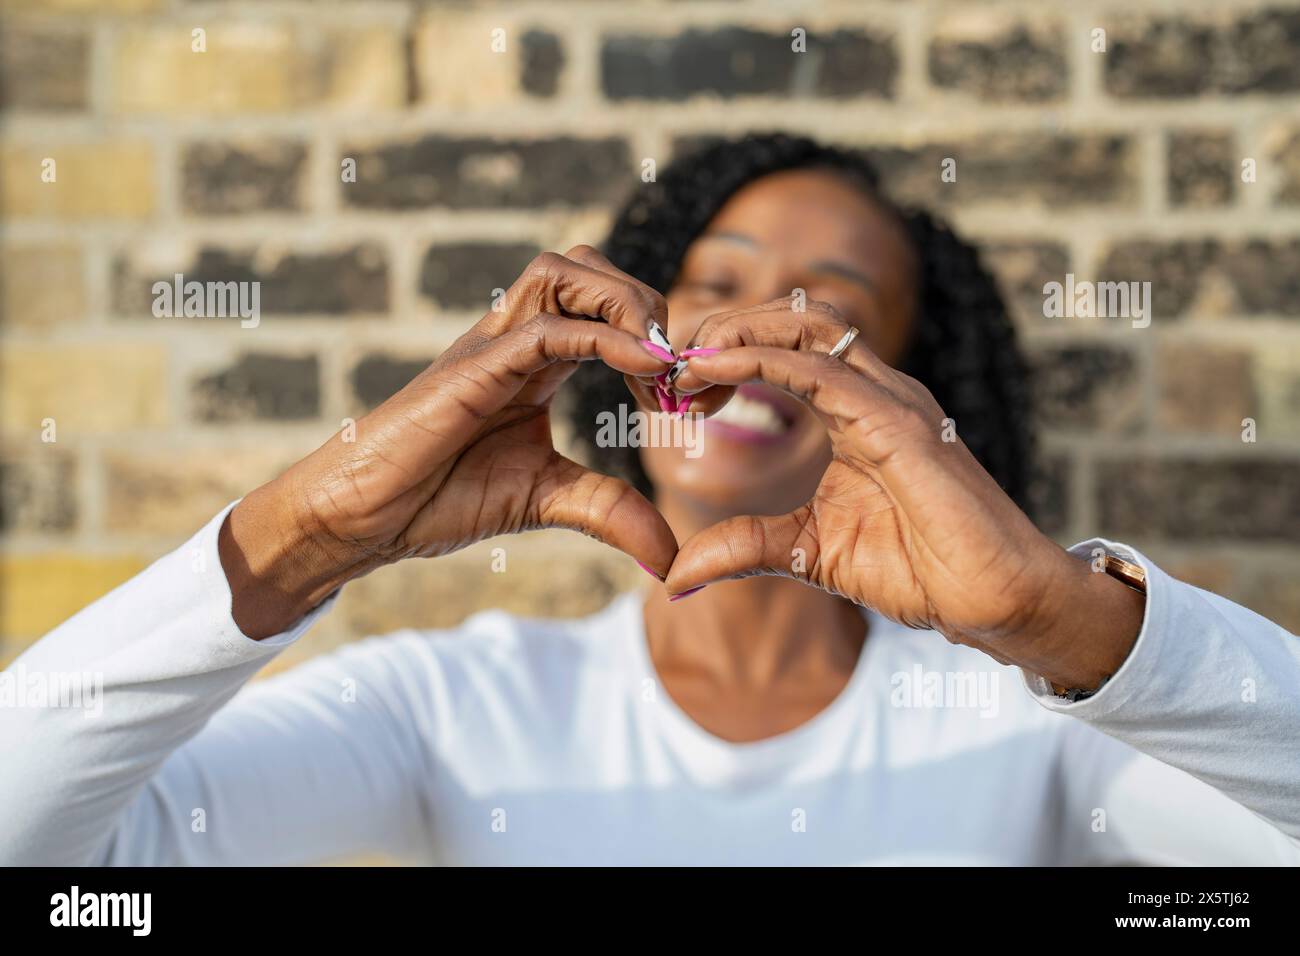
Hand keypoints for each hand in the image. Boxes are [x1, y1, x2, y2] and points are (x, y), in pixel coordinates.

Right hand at [221, 245, 678, 637]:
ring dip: (626, 306)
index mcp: (533, 362)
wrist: (358, 519)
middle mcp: (512, 341)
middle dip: (647, 307)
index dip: (655, 340)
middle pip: (587, 267)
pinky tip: (646, 373)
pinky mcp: (470, 372)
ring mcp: (489, 349)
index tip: (682, 401)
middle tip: (675, 378)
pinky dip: (603, 339)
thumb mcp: (546, 499)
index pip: (603, 306)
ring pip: (563, 272)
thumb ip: (609, 511)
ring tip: (658, 367)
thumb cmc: (436, 499)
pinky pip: (543, 329)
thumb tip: (670, 557)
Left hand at [664, 301, 1144, 687]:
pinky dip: (761, 360)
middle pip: (791, 320)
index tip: (670, 389)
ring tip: (685, 359)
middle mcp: (874, 391)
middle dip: (723, 328)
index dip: (722, 356)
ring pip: (806, 326)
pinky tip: (713, 367)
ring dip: (736, 331)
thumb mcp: (804, 553)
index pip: (783, 350)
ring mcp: (891, 400)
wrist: (995, 601)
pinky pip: (822, 370)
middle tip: (668, 367)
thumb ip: (741, 548)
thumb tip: (675, 577)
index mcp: (855, 410)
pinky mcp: (900, 423)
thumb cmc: (919, 569)